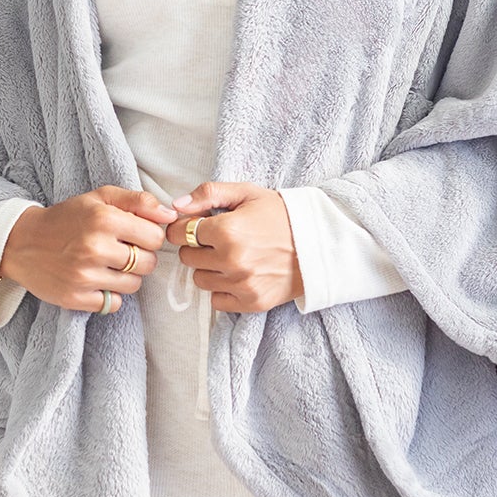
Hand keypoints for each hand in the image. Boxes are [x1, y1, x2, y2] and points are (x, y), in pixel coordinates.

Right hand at [1, 186, 176, 313]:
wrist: (22, 242)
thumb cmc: (67, 218)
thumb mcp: (100, 198)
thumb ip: (138, 201)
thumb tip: (171, 215)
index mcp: (104, 219)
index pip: (155, 237)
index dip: (148, 237)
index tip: (134, 236)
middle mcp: (95, 248)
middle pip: (148, 263)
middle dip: (140, 257)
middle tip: (120, 251)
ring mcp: (85, 276)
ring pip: (134, 285)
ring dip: (126, 277)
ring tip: (107, 265)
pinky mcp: (75, 298)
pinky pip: (114, 304)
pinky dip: (109, 295)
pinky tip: (95, 280)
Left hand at [167, 181, 303, 312]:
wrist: (319, 243)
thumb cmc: (281, 214)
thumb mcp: (246, 193)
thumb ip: (208, 193)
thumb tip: (177, 205)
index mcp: (227, 230)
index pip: (179, 233)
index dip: (184, 226)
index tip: (196, 224)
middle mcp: (231, 260)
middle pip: (187, 257)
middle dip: (197, 246)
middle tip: (217, 239)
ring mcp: (241, 284)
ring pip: (199, 280)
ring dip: (209, 268)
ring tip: (230, 256)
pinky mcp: (251, 302)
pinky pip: (216, 300)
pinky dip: (222, 289)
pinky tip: (238, 274)